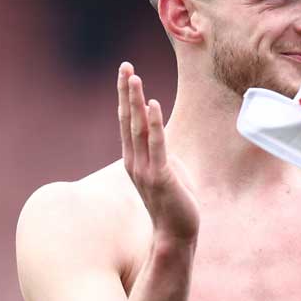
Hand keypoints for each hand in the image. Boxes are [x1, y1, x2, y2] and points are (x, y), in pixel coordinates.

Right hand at [119, 62, 199, 241]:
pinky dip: (155, 123)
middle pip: (128, 119)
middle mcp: (134, 161)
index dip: (127, 97)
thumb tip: (164, 141)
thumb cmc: (174, 204)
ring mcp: (145, 169)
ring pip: (138, 128)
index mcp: (134, 159)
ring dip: (137, 101)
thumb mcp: (168, 172)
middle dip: (127, 92)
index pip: (128, 122)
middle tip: (125, 66)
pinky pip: (157, 145)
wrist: (176, 234)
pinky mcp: (160, 176)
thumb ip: (163, 153)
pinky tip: (154, 104)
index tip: (127, 74)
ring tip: (135, 78)